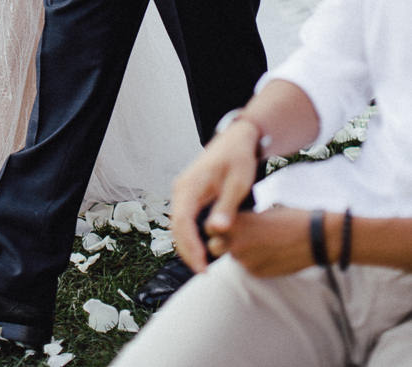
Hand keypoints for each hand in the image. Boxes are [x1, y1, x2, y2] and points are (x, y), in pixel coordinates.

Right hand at [170, 120, 260, 271]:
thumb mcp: (238, 183)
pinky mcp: (188, 194)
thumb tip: (216, 230)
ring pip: (178, 224)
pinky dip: (190, 236)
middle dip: (188, 252)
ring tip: (204, 265)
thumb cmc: (238, 159)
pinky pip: (183, 219)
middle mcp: (180, 188)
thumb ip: (227, 207)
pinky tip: (203, 248)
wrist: (236, 140)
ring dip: (188, 246)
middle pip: (176, 227)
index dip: (191, 247)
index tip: (203, 267)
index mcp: (190, 186)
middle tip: (204, 272)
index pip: (182, 222)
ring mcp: (182, 191)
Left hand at [205, 209, 316, 277]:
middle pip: (214, 247)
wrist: (313, 238)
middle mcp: (237, 243)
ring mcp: (247, 261)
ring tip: (258, 243)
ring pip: (233, 258)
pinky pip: (248, 267)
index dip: (214, 227)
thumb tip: (231, 224)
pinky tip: (268, 253)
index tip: (222, 224)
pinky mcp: (258, 273)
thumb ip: (242, 221)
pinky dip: (254, 262)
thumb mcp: (261, 213)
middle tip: (236, 237)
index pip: (209, 228)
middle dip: (221, 243)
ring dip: (239, 252)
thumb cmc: (288, 218)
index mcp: (237, 223)